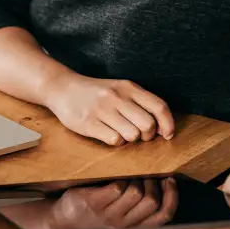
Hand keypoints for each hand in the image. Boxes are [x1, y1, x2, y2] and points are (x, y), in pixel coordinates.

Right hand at [45, 75, 174, 144]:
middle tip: (139, 135)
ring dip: (130, 139)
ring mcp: (101, 110)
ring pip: (133, 135)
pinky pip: (115, 140)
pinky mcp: (88, 123)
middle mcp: (116, 97)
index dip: (168, 124)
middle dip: (148, 135)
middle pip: (148, 124)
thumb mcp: (119, 88)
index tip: (167, 134)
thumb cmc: (95, 92)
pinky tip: (107, 133)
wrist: (61, 88)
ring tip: (121, 132)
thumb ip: (140, 102)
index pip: (159, 106)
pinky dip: (115, 141)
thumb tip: (162, 127)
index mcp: (127, 87)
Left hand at [47, 177, 178, 228]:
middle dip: (152, 183)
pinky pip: (116, 187)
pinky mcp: (94, 202)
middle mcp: (123, 224)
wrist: (64, 219)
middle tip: (146, 174)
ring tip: (129, 174)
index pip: (163, 216)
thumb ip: (138, 207)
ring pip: (135, 193)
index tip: (170, 180)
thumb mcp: (120, 216)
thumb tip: (161, 183)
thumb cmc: (96, 213)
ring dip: (135, 178)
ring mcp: (109, 214)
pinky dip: (119, 178)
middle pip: (152, 202)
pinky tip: (114, 177)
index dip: (172, 197)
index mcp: (133, 226)